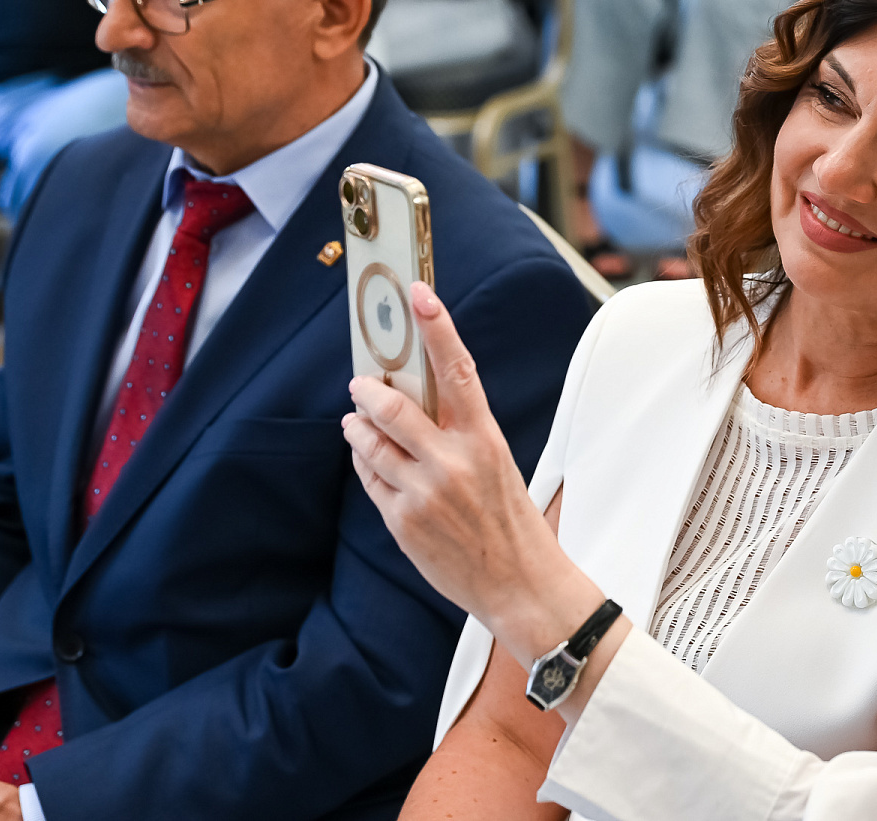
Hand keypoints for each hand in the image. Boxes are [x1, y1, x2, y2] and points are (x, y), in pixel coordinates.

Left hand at [342, 282, 600, 662]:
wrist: (520, 583)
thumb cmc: (509, 519)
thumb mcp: (496, 463)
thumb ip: (459, 431)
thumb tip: (415, 397)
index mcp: (484, 438)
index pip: (458, 369)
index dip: (438, 327)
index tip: (419, 294)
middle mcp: (453, 461)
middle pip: (393, 405)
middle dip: (368, 390)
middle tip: (361, 383)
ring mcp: (424, 492)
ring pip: (370, 442)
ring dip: (357, 425)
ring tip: (356, 420)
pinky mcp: (403, 521)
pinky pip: (370, 478)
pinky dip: (364, 462)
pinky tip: (368, 458)